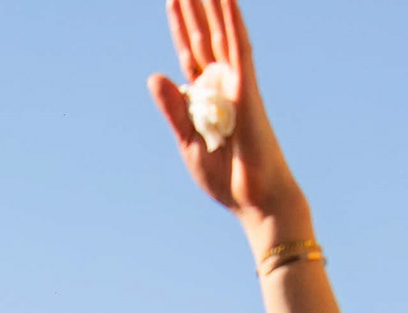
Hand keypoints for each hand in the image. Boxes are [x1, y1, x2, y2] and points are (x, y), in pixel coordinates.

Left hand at [155, 0, 299, 224]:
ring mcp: (236, 83)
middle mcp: (222, 84)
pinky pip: (239, 48)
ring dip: (213, 5)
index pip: (190, 53)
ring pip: (221, 33)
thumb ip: (173, 108)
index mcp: (207, 98)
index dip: (181, 26)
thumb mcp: (188, 141)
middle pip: (204, 36)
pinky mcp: (247, 88)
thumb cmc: (226, 177)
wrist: (254, 198)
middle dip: (194, 7)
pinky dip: (232, 22)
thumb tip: (153, 75)